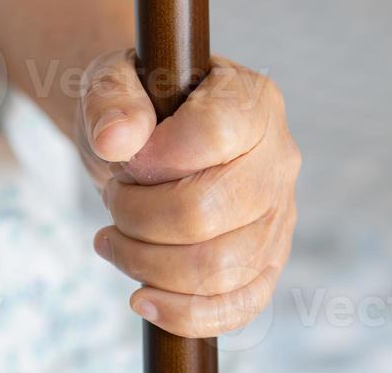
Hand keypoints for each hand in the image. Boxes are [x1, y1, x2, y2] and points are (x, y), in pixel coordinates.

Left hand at [77, 52, 299, 337]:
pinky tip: (141, 298)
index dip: (154, 158)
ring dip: (145, 263)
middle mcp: (279, 158)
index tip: (123, 158)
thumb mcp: (112, 79)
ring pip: (219, 267)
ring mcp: (279, 215)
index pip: (212, 136)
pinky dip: (183, 313)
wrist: (152, 136)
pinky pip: (240, 306)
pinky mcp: (268, 263)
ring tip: (115, 238)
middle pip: (207, 211)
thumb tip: (117, 140)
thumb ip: (111, 99)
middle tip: (113, 199)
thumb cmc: (138, 104)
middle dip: (137, 216)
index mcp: (252, 101)